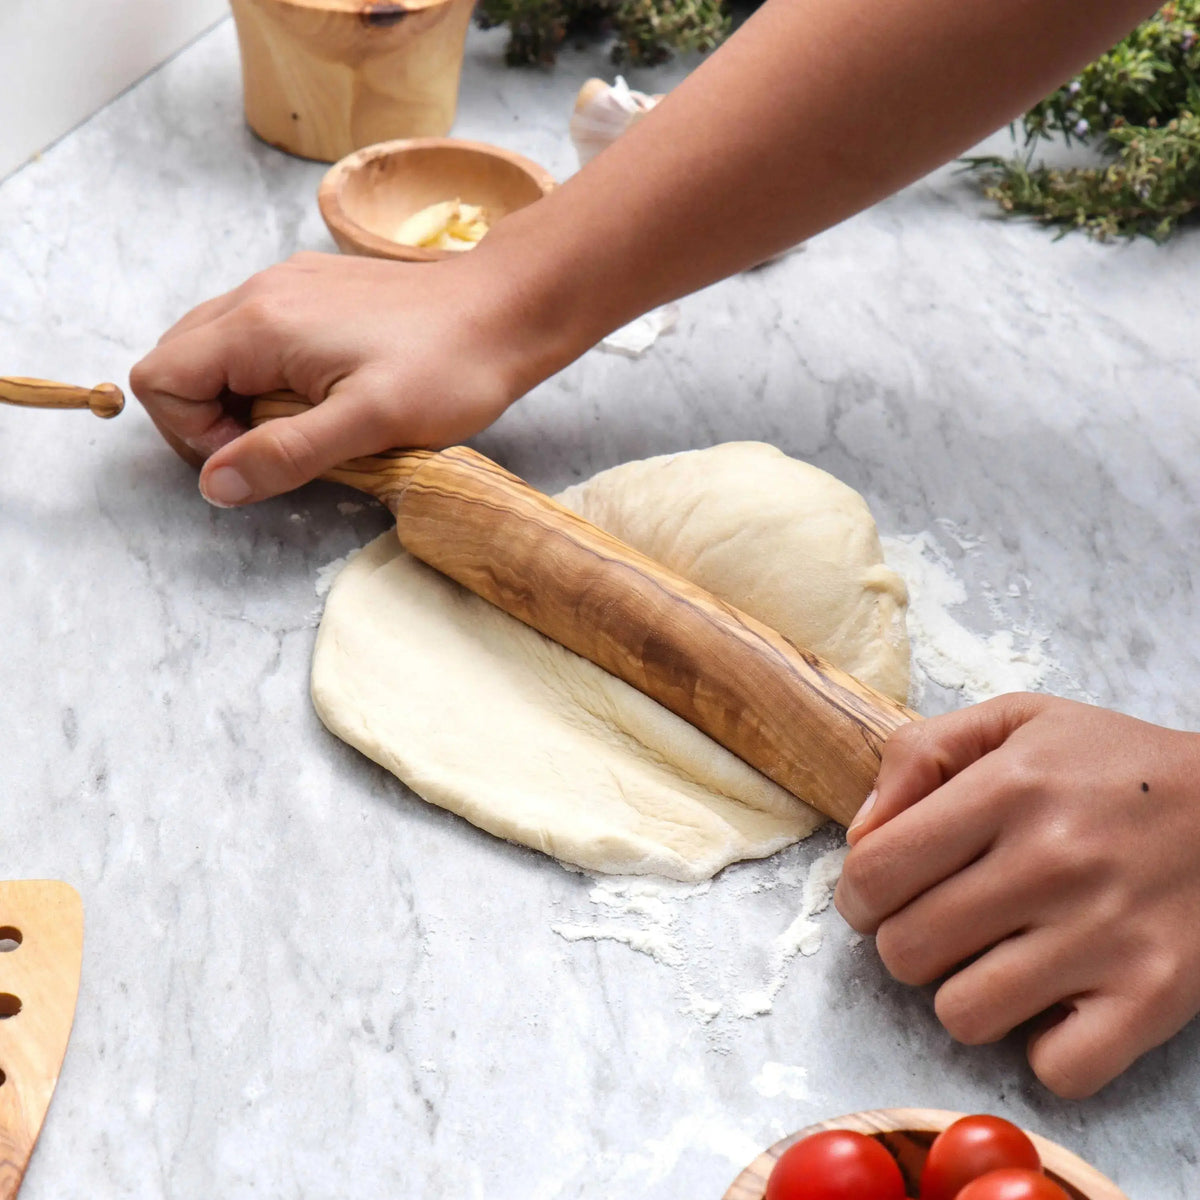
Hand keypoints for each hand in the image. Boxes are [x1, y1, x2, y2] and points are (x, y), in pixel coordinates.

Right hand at [130, 248, 553, 505]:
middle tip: (280, 448)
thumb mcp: (369, 424)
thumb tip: (216, 485)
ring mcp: (286, 285)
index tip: (261, 459)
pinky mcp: (314, 289)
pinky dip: (268, 373)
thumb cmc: (449, 367)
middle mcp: (258, 293)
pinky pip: (256, 333)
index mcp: (258, 324)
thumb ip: (286, 453)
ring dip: (239, 398)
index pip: (160, 380)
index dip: (194, 437)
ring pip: (215, 347)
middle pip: (178, 360)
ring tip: (306, 424)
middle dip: (208, 419)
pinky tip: (325, 393)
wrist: (507, 309)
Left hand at [835, 693, 1199, 1096]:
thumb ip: (921, 753)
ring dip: (965, 994)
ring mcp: (1106, 935)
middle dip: (904, 941)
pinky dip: (1047, 1048)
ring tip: (998, 956)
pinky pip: (1057, 1070)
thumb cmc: (1115, 766)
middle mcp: (1054, 861)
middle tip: (939, 921)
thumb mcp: (1017, 721)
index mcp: (1009, 788)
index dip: (855, 893)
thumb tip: (860, 834)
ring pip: (964, 1015)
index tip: (873, 896)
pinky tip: (1057, 1000)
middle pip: (906, 950)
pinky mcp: (1154, 997)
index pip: (876, 871)